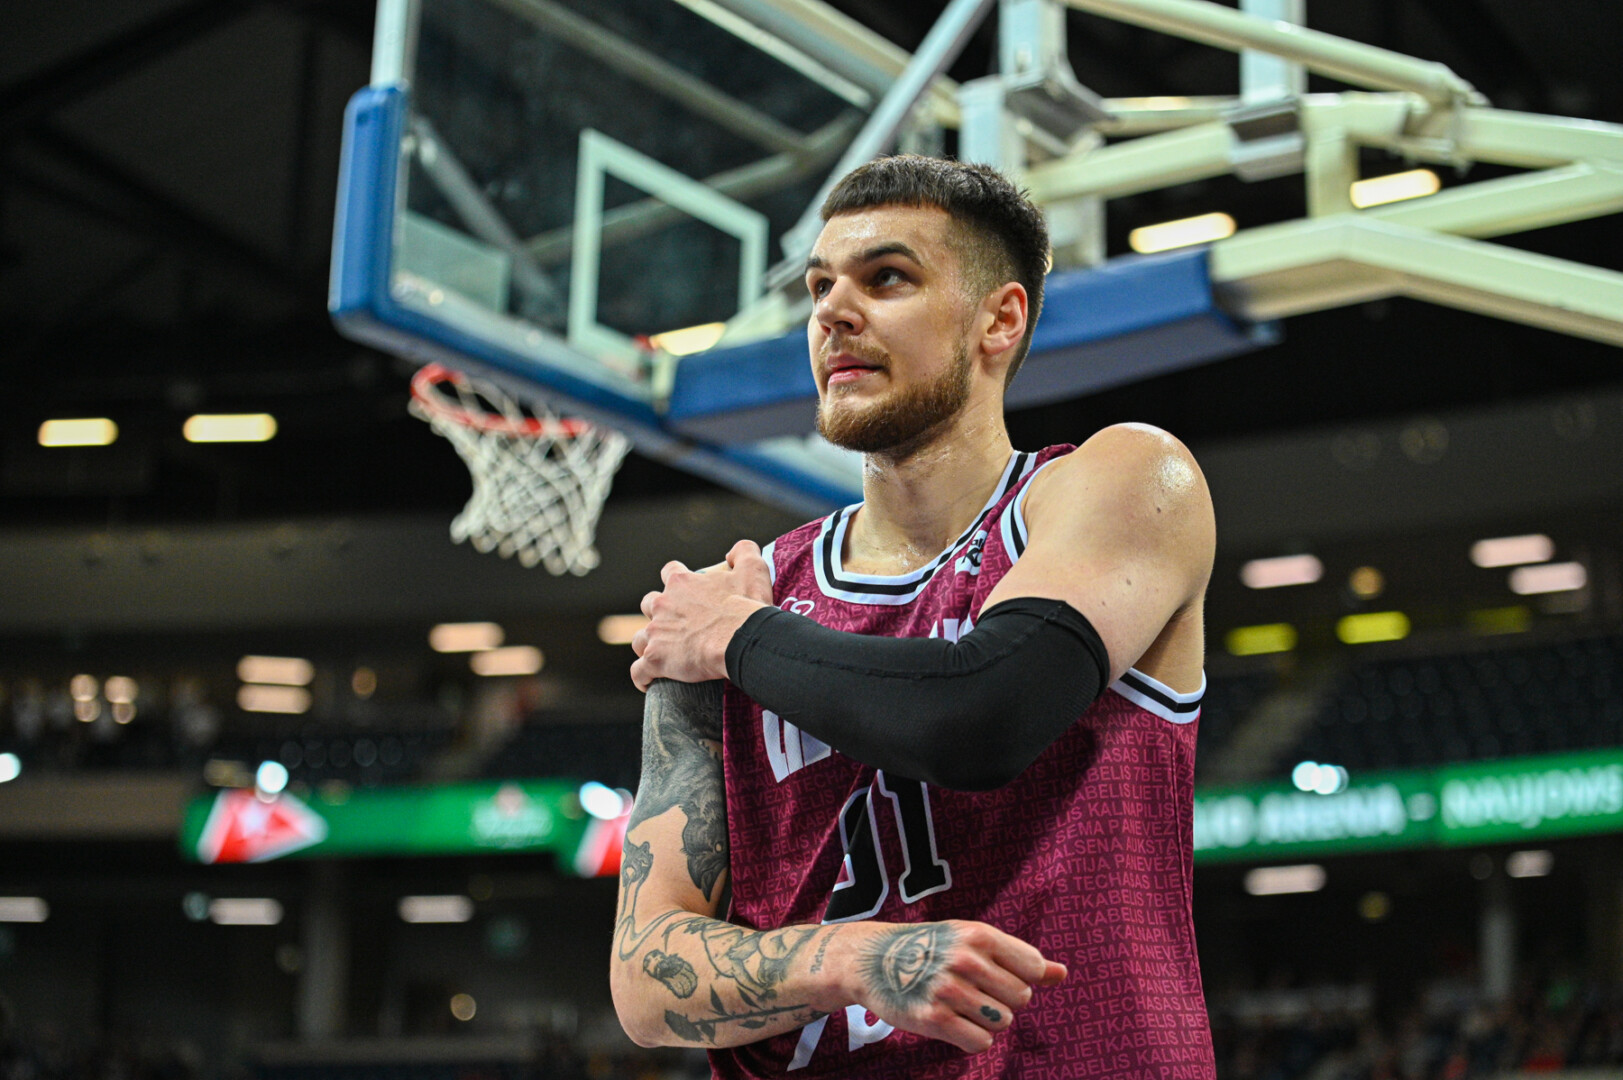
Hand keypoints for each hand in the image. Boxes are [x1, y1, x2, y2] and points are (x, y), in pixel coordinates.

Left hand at [630, 540, 772, 690]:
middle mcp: (662, 605)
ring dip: (648, 644)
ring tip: (663, 655)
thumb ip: (743, 551)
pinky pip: (638, 671)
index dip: (675, 580)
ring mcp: (656, 632)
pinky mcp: (655, 659)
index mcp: (682, 583)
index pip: (670, 572)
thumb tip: (731, 553)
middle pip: (649, 604)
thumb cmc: (746, 606)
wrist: (740, 639)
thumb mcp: (752, 569)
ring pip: (639, 638)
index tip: (684, 591)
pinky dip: (642, 677)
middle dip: (658, 613)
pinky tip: (648, 683)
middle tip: (677, 626)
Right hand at [829, 920, 1065, 1053]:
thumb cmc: (930, 948)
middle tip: (974, 992)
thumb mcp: (972, 940)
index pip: (1033, 968)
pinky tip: (952, 1023)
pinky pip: (980, 1042)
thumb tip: (1063, 973)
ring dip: (986, 1021)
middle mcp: (965, 960)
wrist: (871, 959)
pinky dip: (971, 1039)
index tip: (997, 975)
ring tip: (961, 1006)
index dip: (1021, 978)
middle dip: (1003, 1001)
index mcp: (978, 935)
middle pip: (1021, 999)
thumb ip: (1018, 958)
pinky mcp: (932, 1018)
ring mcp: (948, 990)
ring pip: (1002, 1023)